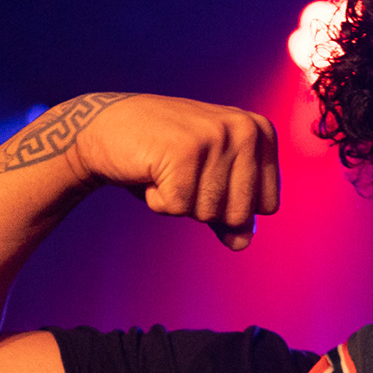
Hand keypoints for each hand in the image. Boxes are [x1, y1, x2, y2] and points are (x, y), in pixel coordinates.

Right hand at [57, 93, 280, 249]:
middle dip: (203, 206)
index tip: (204, 176)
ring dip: (179, 202)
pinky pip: (178, 208)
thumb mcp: (207, 180)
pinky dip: (157, 200)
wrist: (105, 128)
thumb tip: (243, 244)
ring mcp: (215, 137)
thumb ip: (231, 213)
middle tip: (181, 173)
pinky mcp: (183, 151)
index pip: (267, 205)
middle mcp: (245, 129)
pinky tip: (149, 170)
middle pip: (239, 213)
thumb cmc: (163, 156)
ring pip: (209, 212)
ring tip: (165, 169)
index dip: (229, 205)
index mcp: (261, 131)